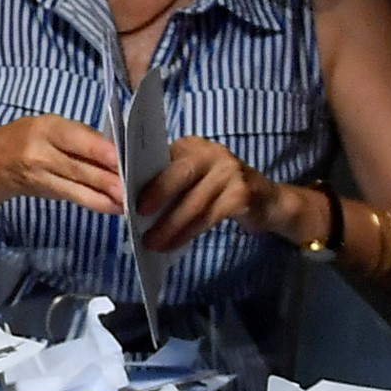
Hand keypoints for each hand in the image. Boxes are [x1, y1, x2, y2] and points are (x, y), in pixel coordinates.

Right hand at [0, 113, 123, 217]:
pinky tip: (114, 207)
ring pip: (77, 188)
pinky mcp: (47, 193)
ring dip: (104, 197)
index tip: (120, 159)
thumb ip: (81, 136)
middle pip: (78, 167)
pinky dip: (96, 203)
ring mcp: (43, 177)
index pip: (76, 139)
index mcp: (47, 128)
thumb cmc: (31, 136)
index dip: (98, 150)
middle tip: (130, 188)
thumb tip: (118, 150)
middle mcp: (42, 153)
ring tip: (126, 202)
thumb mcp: (52, 126)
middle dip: (106, 179)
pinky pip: (75, 197)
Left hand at [141, 137, 301, 253]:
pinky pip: (208, 217)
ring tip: (151, 242)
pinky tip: (173, 244)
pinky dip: (188, 233)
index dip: (142, 176)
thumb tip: (133, 203)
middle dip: (157, 194)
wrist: (267, 201)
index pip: (164, 158)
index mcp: (193, 145)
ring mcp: (230, 172)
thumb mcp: (195, 178)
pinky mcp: (241, 196)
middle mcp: (213, 153)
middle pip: (180, 173)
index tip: (123, 193)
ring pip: (193, 202)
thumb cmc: (219, 190)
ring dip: (170, 225)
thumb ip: (170, 182)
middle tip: (136, 215)